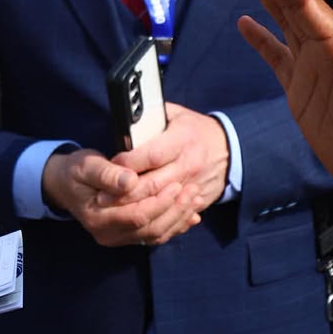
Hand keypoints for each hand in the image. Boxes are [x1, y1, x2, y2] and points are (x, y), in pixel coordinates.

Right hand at [41, 148, 198, 247]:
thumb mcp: (86, 166)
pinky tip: (192, 214)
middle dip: (175, 210)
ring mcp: (119, 238)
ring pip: (157, 235)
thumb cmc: (78, 172)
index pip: (137, 216)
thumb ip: (107, 174)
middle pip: (151, 229)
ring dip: (179, 218)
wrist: (67, 184)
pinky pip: (156, 235)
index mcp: (98, 218)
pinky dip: (176, 225)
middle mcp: (108, 234)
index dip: (159, 202)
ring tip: (196, 198)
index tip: (177, 184)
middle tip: (193, 190)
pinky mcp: (129, 235)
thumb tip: (129, 181)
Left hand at [111, 102, 227, 216]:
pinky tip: (137, 218)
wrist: (231, 149)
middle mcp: (189, 164)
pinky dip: (155, 219)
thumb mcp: (175, 114)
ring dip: (136, 209)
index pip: (151, 156)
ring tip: (113, 210)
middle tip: (101, 197)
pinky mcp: (197, 201)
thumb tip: (124, 125)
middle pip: (153, 185)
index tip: (110, 167)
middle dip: (125, 194)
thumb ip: (150, 118)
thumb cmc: (195, 130)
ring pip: (161, 204)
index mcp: (183, 139)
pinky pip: (174, 215)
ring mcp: (194, 185)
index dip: (127, 164)